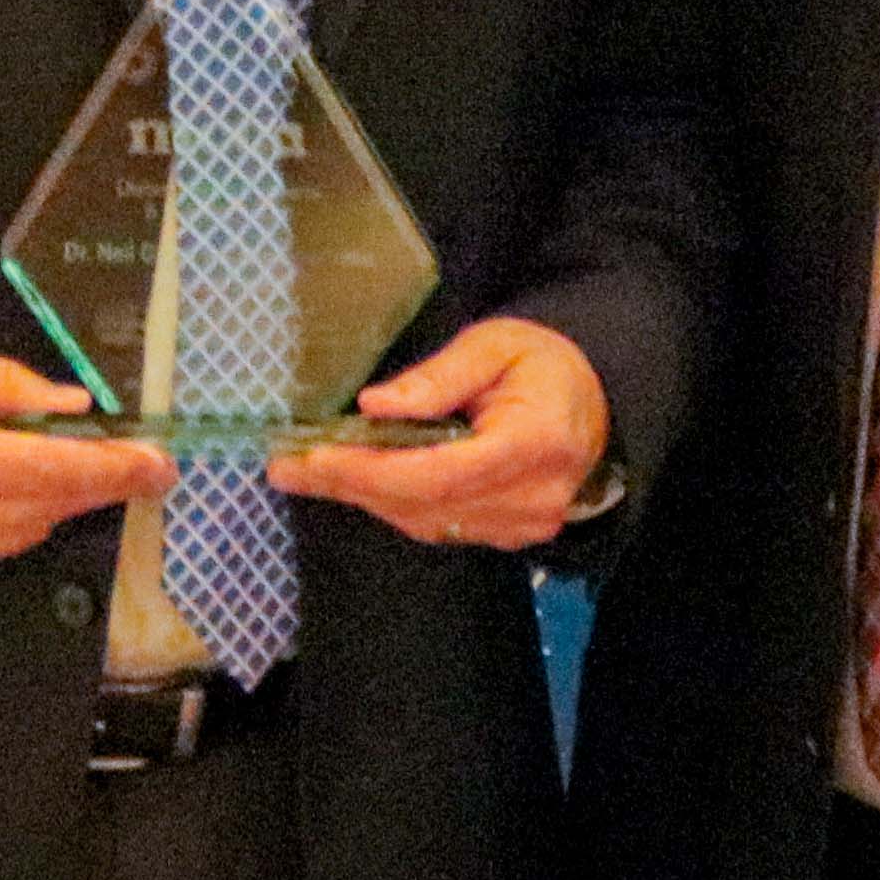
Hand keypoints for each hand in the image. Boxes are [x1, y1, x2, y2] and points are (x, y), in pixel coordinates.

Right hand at [0, 333, 170, 580]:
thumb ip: (3, 383)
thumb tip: (73, 409)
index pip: (51, 470)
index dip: (114, 469)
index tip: (160, 463)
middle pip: (51, 506)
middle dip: (103, 484)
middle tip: (148, 464)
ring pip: (30, 530)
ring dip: (63, 499)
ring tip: (81, 464)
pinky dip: (22, 514)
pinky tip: (20, 484)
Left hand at [267, 317, 607, 550]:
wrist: (594, 402)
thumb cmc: (543, 364)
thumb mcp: (494, 344)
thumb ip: (437, 377)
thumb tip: (374, 406)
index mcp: (533, 443)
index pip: (438, 473)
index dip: (369, 471)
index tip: (312, 458)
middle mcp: (532, 496)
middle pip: (423, 504)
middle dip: (349, 484)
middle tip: (286, 467)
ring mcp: (525, 524)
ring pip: (426, 521)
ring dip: (364, 497)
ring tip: (308, 472)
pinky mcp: (513, 535)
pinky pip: (440, 526)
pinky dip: (395, 504)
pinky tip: (358, 481)